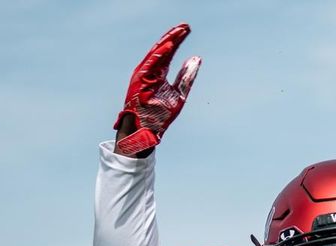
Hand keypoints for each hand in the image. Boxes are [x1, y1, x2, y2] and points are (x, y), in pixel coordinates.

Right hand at [114, 24, 200, 156]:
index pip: (169, 53)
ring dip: (168, 42)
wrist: (147, 131)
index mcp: (158, 74)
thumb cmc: (160, 116)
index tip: (187, 29)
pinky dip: (160, 54)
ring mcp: (144, 75)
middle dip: (174, 37)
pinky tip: (169, 45)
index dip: (178, 41)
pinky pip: (150, 64)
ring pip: (157, 54)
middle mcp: (150, 72)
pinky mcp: (139, 80)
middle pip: (163, 50)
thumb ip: (187, 77)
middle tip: (186, 26)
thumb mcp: (180, 94)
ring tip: (179, 32)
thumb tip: (196, 59)